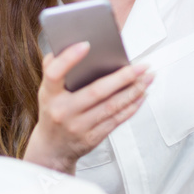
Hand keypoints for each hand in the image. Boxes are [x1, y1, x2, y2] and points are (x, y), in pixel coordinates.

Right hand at [23, 42, 152, 173]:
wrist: (52, 148)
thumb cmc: (53, 111)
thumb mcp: (46, 91)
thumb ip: (54, 69)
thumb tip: (70, 44)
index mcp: (49, 94)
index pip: (55, 73)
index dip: (69, 58)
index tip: (86, 44)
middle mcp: (62, 111)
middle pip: (96, 91)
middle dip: (122, 77)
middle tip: (141, 65)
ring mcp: (78, 126)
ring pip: (111, 106)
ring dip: (133, 91)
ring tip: (147, 78)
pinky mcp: (92, 137)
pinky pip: (116, 120)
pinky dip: (131, 106)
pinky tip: (141, 95)